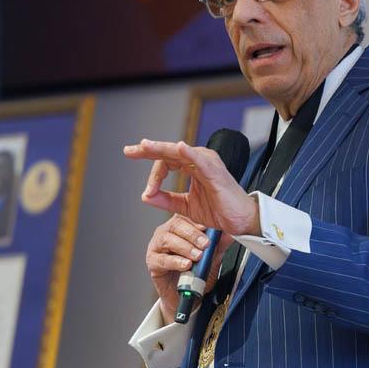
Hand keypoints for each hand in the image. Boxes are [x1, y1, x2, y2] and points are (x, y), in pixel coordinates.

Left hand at [123, 139, 260, 236]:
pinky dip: (189, 153)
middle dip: (147, 150)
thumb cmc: (218, 210)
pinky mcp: (214, 171)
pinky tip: (178, 147)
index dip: (153, 175)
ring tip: (144, 146)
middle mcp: (198, 160)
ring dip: (161, 149)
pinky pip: (199, 160)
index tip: (147, 191)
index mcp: (192, 166)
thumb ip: (166, 199)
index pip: (166, 161)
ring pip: (179, 152)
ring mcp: (207, 163)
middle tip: (129, 151)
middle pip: (168, 152)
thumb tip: (146, 196)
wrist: (238, 221)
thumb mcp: (185, 206)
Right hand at [145, 214, 233, 323]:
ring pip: (167, 240)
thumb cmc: (196, 273)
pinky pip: (162, 259)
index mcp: (179, 226)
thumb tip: (231, 233)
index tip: (209, 227)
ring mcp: (156, 246)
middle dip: (192, 234)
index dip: (197, 220)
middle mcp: (166, 232)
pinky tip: (186, 265)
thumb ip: (219, 244)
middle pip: (175, 225)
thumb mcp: (212, 257)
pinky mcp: (152, 262)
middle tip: (206, 244)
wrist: (187, 296)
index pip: (185, 216)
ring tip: (197, 256)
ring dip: (184, 247)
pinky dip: (175, 262)